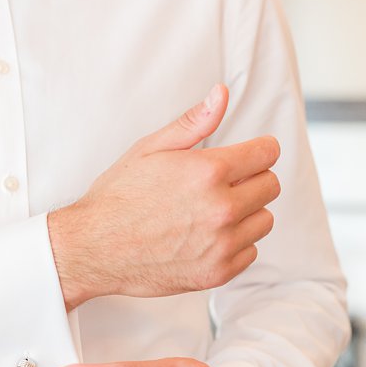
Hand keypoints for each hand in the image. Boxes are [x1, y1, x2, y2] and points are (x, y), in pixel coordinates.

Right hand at [48, 84, 280, 309]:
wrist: (95, 248)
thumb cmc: (119, 196)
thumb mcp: (151, 148)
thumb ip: (193, 122)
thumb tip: (221, 94)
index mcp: (210, 172)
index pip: (267, 153)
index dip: (258, 150)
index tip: (248, 156)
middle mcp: (222, 208)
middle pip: (270, 186)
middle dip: (252, 180)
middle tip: (223, 184)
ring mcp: (222, 243)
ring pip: (264, 220)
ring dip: (247, 213)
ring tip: (213, 211)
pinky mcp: (218, 272)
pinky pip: (251, 252)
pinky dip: (236, 244)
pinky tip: (208, 237)